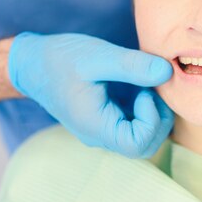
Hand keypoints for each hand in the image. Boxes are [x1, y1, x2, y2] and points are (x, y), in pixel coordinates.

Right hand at [8, 32, 173, 157]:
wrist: (33, 63)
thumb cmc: (61, 59)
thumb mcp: (98, 56)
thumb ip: (133, 65)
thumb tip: (167, 71)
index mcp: (96, 127)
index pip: (138, 145)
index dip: (152, 119)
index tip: (145, 91)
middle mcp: (101, 135)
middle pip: (146, 144)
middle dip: (158, 116)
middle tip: (151, 85)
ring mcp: (104, 130)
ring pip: (144, 135)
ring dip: (154, 111)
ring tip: (143, 82)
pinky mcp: (108, 119)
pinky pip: (135, 123)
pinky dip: (145, 106)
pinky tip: (137, 83)